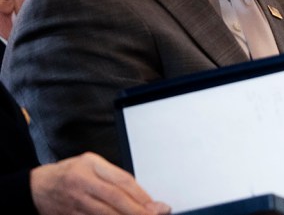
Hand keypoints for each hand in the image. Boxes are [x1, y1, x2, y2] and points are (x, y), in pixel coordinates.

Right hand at [30, 152, 170, 214]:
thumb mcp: (91, 164)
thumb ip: (114, 176)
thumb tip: (141, 194)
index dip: (142, 195)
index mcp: (90, 165)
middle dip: (139, 210)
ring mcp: (74, 202)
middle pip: (116, 199)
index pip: (122, 181)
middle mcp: (82, 183)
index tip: (157, 205)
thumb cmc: (70, 173)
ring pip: (105, 214)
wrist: (36, 187)